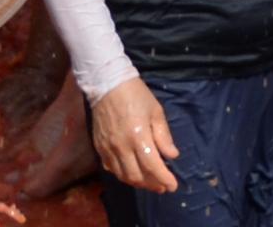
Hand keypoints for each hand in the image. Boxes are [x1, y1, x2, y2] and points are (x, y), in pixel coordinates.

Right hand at [90, 78, 183, 194]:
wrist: (107, 86)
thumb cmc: (136, 95)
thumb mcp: (156, 111)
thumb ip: (163, 136)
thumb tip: (172, 156)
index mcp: (138, 136)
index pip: (152, 165)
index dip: (163, 178)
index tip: (173, 186)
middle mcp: (121, 147)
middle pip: (136, 175)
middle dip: (152, 184)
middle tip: (163, 186)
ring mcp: (108, 149)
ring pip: (123, 175)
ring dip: (138, 183)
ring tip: (151, 183)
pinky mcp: (99, 148)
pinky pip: (111, 169)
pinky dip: (123, 175)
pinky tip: (133, 174)